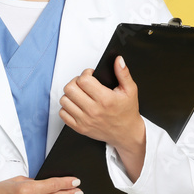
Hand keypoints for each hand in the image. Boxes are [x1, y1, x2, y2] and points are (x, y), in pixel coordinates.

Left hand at [60, 57, 146, 180]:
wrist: (126, 133)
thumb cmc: (127, 111)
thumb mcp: (130, 90)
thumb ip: (123, 73)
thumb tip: (118, 60)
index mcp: (105, 99)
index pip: (83, 80)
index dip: (86, 73)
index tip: (90, 75)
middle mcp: (93, 110)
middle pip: (70, 89)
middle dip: (76, 82)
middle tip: (83, 83)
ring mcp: (85, 120)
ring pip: (64, 100)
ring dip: (70, 94)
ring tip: (80, 94)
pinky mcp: (79, 128)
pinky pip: (63, 114)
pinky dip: (67, 107)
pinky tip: (76, 105)